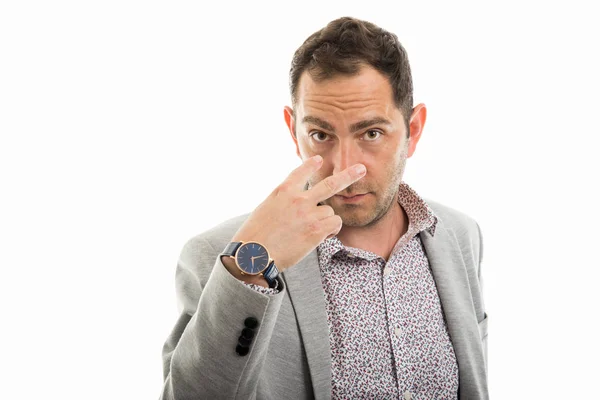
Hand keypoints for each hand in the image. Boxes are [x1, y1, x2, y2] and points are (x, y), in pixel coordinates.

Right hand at [231, 155, 366, 270]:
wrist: (253, 254)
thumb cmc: (256, 236)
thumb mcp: (266, 209)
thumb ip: (283, 202)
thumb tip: (295, 203)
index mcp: (282, 191)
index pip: (300, 173)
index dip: (310, 165)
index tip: (318, 160)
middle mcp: (298, 199)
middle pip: (329, 184)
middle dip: (348, 176)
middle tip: (361, 169)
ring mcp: (308, 213)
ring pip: (330, 211)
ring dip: (325, 220)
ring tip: (309, 232)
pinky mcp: (316, 229)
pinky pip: (335, 224)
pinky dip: (331, 230)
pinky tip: (319, 236)